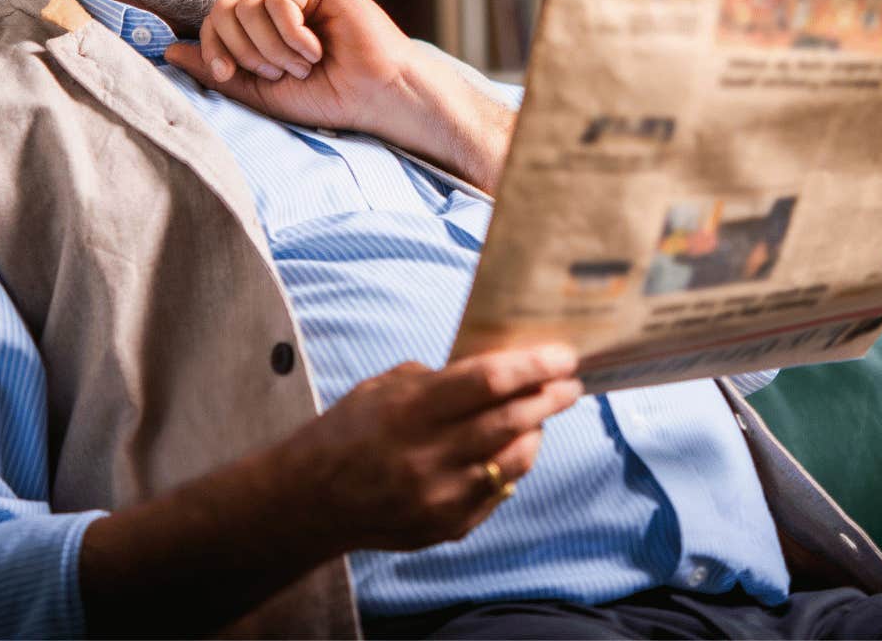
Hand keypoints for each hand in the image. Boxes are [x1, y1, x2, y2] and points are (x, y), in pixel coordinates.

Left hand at [164, 0, 515, 190]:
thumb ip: (218, 70)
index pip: (215, 19)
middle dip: (246, 52)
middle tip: (281, 74)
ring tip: (304, 65)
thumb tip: (168, 49)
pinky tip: (318, 49)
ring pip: (249, 8)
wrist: (375, 97)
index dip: (212, 47)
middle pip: (224, 9)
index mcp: (261, 25)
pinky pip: (279, 2)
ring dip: (274, 50)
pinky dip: (293, 37)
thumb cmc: (327, 97)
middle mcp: (277, 1)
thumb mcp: (261, 92)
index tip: (232, 75)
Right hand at [273, 344, 582, 553]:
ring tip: (541, 414)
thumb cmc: (349, 431)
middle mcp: (428, 456)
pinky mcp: (448, 527)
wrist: (312, 500)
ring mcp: (440, 497)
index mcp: (410, 410)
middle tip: (570, 382)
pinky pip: (499, 491)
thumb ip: (439, 380)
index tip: (563, 355)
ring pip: (515, 460)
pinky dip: (511, 465)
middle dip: (550, 397)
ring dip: (536, 432)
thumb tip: (498, 369)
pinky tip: (511, 449)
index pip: (488, 381)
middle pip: (511, 420)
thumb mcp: (385, 388)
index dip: (533, 366)